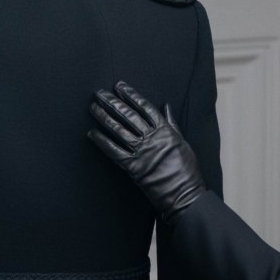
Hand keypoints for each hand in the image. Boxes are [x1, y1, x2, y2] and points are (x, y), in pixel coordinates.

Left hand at [89, 81, 206, 224]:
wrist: (184, 193)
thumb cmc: (187, 168)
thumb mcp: (182, 141)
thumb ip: (172, 123)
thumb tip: (166, 105)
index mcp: (165, 129)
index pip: (145, 107)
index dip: (131, 95)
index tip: (119, 86)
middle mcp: (152, 137)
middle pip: (128, 115)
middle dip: (113, 102)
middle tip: (99, 93)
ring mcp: (141, 151)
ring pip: (119, 130)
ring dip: (104, 117)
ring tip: (93, 107)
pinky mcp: (133, 167)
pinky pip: (114, 151)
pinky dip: (102, 141)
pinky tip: (92, 133)